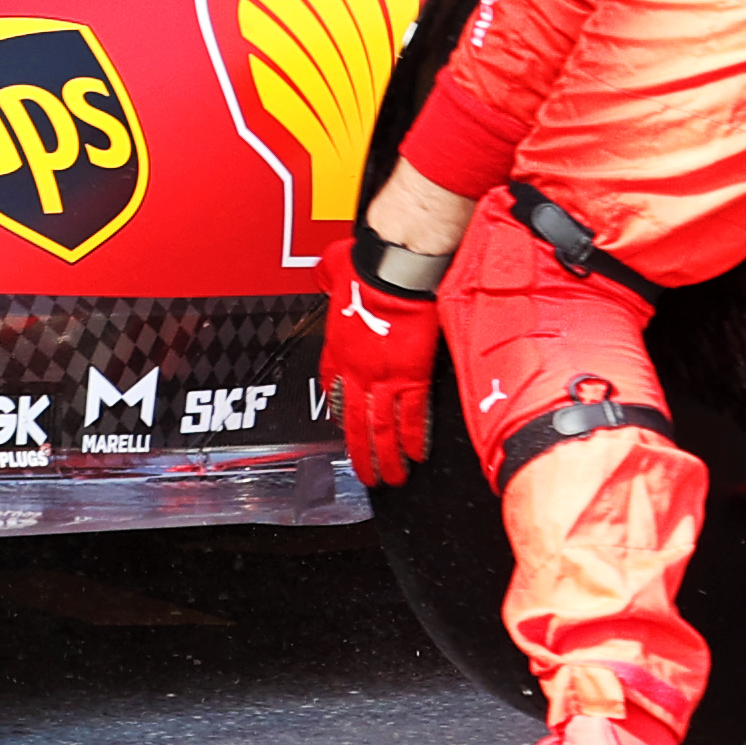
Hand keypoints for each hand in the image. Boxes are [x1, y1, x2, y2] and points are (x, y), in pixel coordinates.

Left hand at [321, 269, 440, 486]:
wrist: (394, 270)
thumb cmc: (368, 266)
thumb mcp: (334, 269)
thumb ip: (329, 275)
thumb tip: (329, 269)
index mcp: (338, 349)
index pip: (334, 391)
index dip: (340, 413)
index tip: (345, 426)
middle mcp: (358, 370)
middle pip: (357, 423)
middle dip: (361, 453)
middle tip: (366, 475)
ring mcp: (384, 378)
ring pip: (382, 428)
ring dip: (387, 457)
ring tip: (392, 478)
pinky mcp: (412, 377)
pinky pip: (413, 416)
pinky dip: (414, 438)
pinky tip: (416, 455)